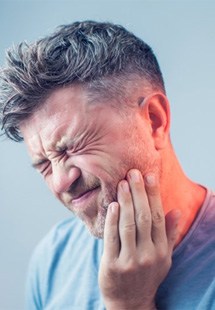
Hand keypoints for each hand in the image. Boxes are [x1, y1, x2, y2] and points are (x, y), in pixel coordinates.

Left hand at [99, 169, 179, 309]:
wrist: (130, 302)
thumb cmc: (147, 274)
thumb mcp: (164, 257)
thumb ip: (169, 234)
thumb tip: (177, 211)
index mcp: (161, 250)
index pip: (159, 217)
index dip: (154, 195)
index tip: (150, 176)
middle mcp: (148, 255)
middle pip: (144, 217)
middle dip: (139, 193)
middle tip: (133, 173)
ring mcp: (130, 261)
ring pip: (128, 225)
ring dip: (125, 202)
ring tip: (122, 183)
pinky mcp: (112, 265)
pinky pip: (112, 238)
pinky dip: (112, 220)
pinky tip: (112, 205)